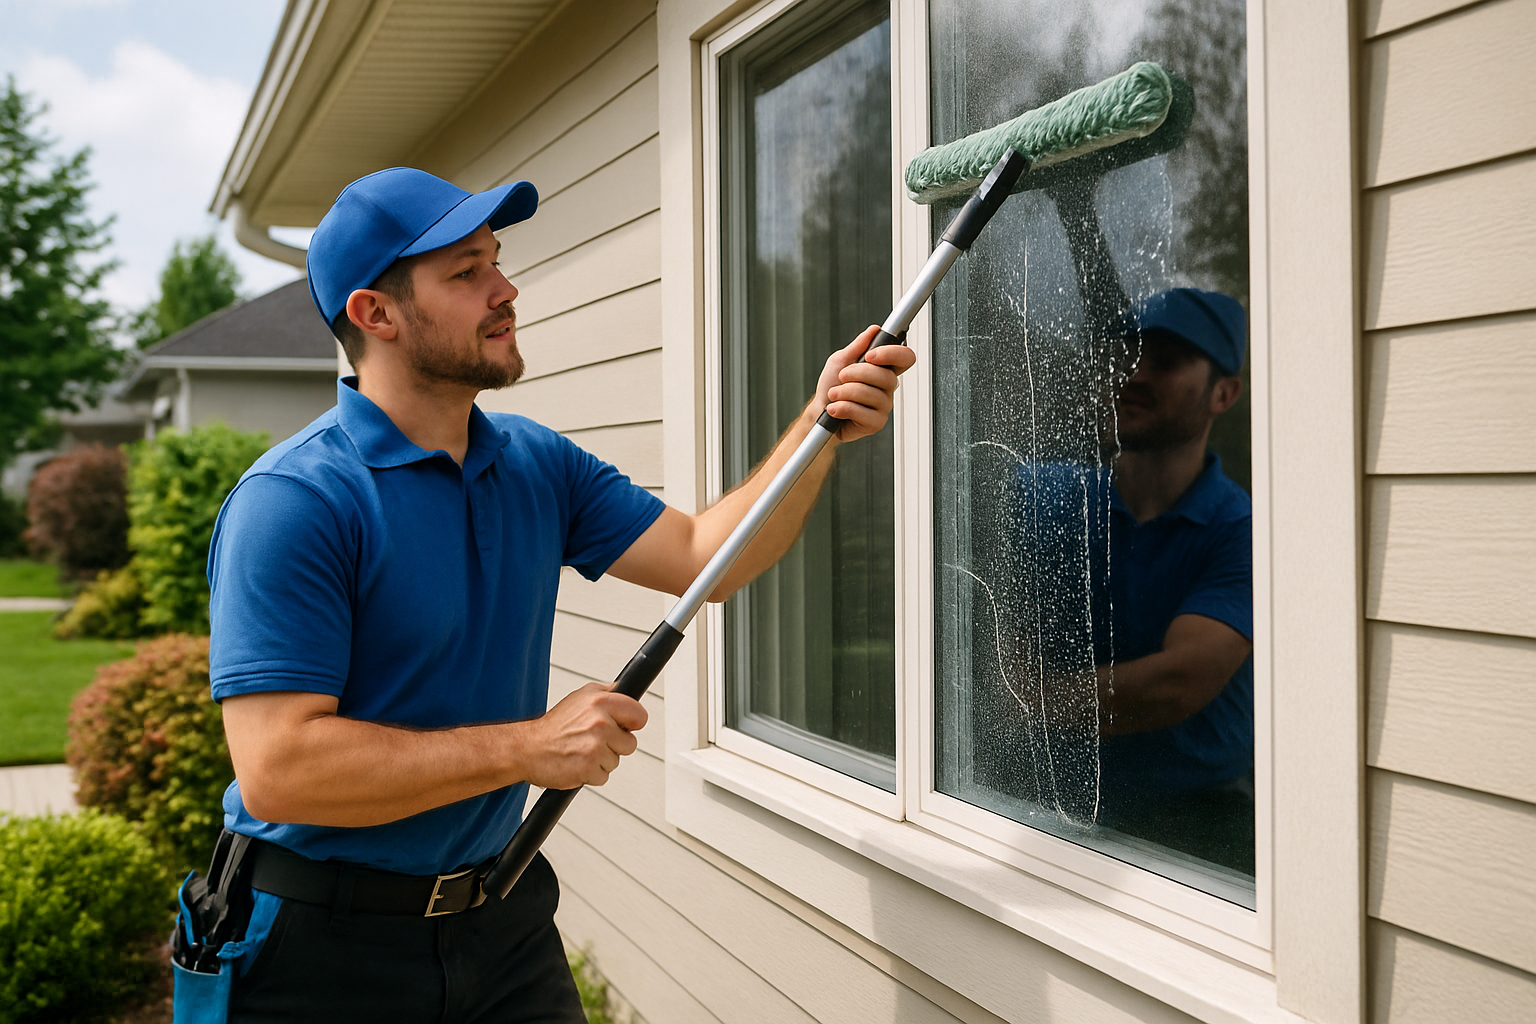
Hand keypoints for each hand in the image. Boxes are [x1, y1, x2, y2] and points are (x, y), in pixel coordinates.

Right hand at [517, 682, 646, 789]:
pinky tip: (577, 762)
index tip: (624, 726)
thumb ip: (606, 693)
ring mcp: (595, 746)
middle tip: (594, 740)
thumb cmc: (553, 726)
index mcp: (601, 702)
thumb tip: (627, 692)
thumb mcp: (580, 697)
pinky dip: (591, 774)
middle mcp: (600, 722)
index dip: (632, 723)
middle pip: (630, 743)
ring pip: (616, 761)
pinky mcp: (588, 768)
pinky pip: (604, 776)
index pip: (639, 715)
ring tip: (581, 751)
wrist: (527, 748)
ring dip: (601, 760)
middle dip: (615, 745)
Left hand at [814, 325, 916, 442]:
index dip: (892, 354)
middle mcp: (887, 387)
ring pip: (871, 394)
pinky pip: (862, 412)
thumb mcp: (841, 359)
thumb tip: (874, 330)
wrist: (820, 410)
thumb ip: (858, 345)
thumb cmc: (831, 384)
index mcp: (883, 368)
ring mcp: (883, 406)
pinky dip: (843, 408)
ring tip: (834, 394)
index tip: (870, 355)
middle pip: (885, 376)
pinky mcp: (876, 423)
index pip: (905, 358)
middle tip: (841, 376)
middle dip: (857, 374)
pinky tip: (835, 408)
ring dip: (845, 392)